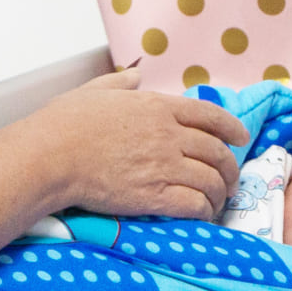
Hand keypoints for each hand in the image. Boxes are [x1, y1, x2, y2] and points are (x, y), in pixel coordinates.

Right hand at [19, 70, 245, 219]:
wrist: (50, 155)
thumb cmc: (65, 122)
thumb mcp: (96, 90)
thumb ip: (121, 82)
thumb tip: (135, 75)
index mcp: (158, 106)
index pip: (210, 115)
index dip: (231, 127)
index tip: (241, 137)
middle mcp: (168, 134)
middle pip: (217, 152)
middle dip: (229, 168)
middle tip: (229, 180)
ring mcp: (163, 165)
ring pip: (211, 180)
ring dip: (219, 193)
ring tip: (217, 202)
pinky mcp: (153, 195)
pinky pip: (194, 204)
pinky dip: (204, 211)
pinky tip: (201, 215)